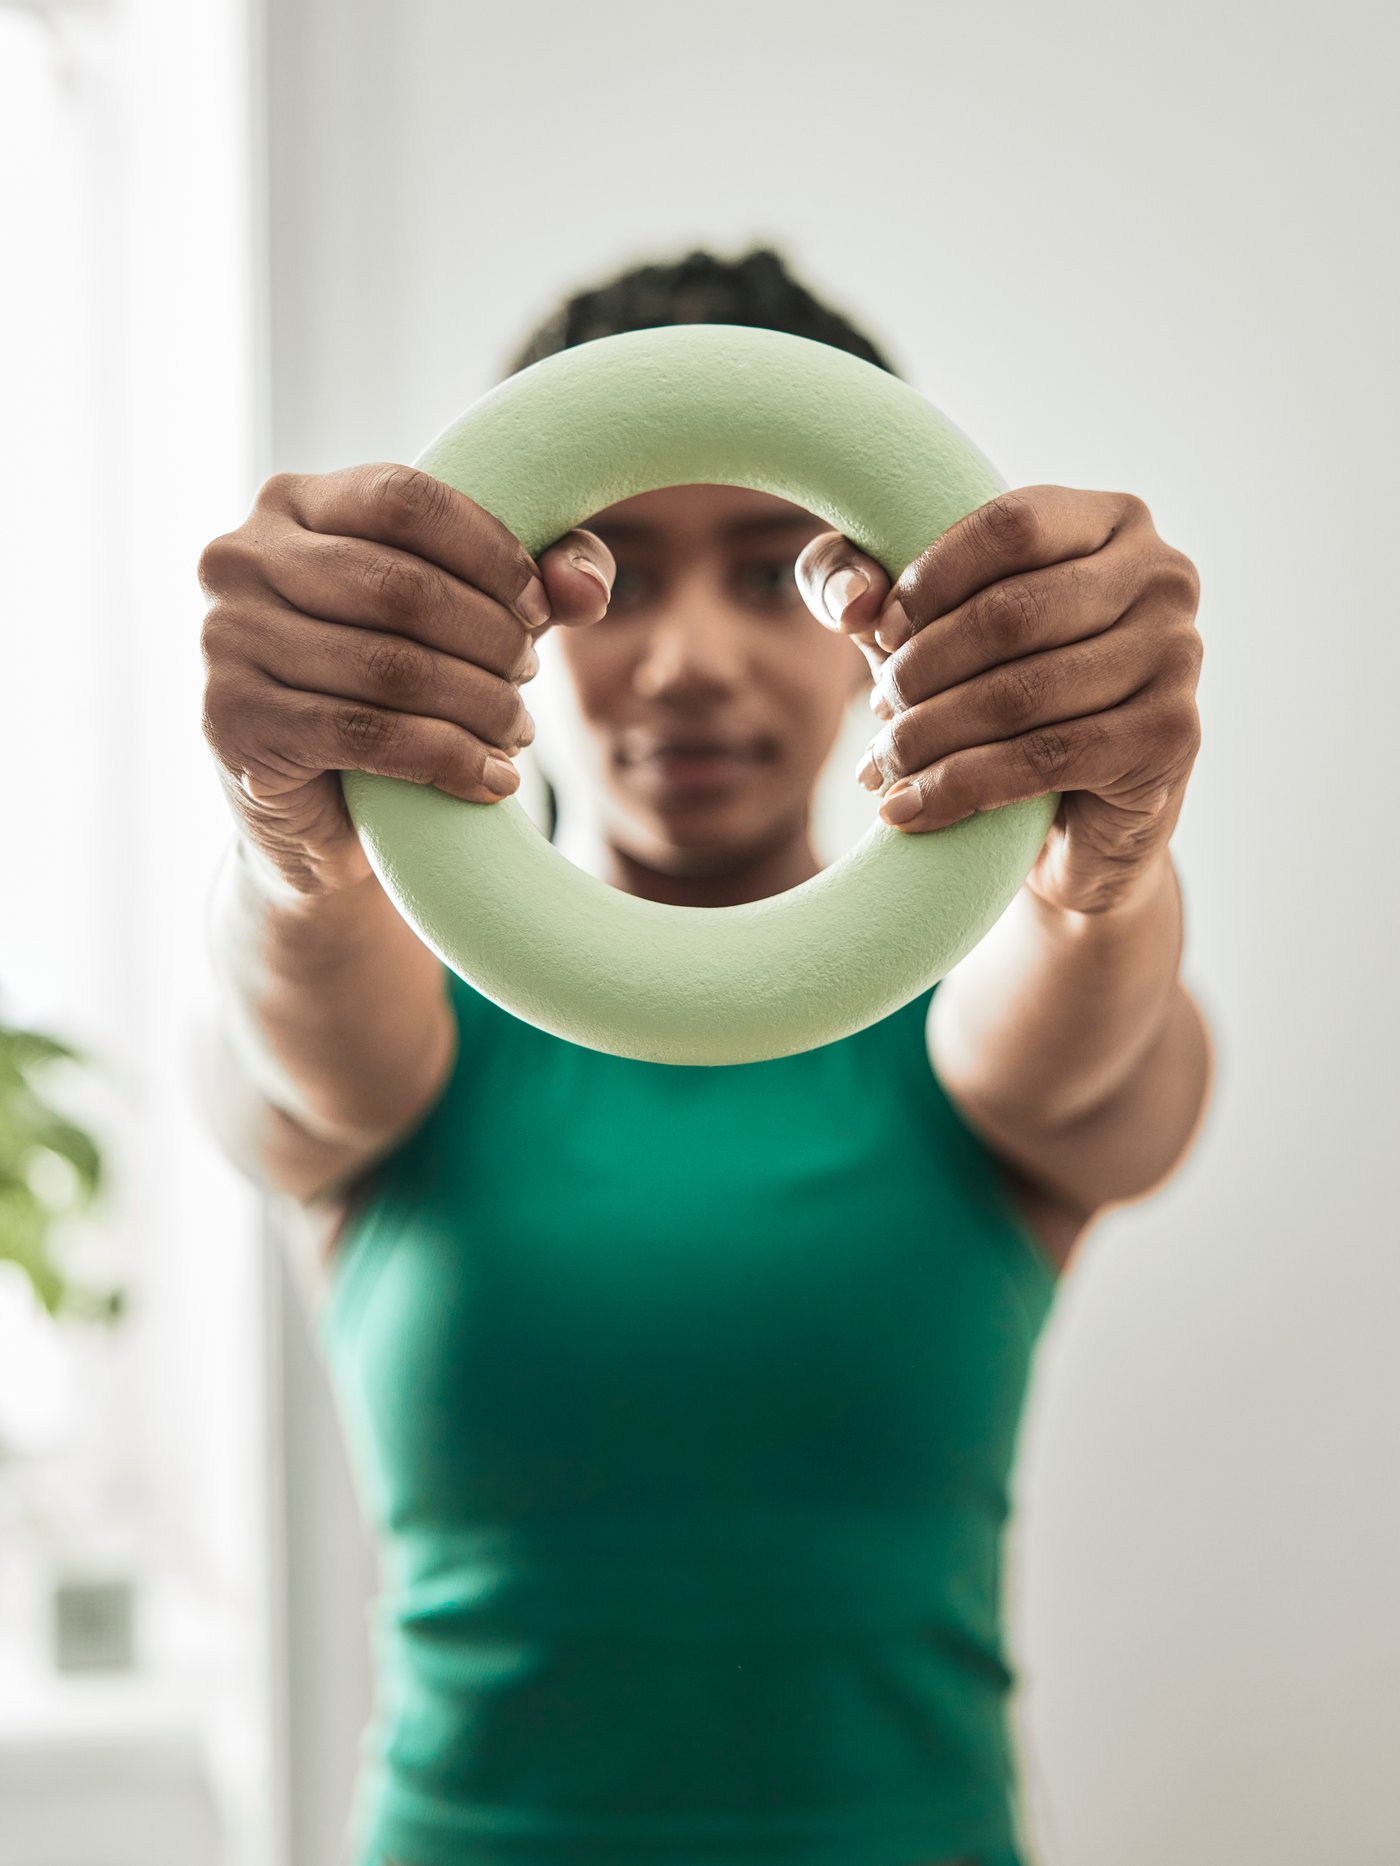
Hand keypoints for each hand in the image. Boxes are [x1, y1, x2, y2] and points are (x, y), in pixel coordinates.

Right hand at [199, 463, 613, 898]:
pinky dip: (448, 760)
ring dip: (479, 707)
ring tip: (515, 734)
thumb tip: (583, 589)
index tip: (539, 612)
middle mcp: (240, 557)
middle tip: (526, 682)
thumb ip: (540, 579)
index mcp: (292, 503)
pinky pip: (365, 734)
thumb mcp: (469, 616)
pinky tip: (490, 780)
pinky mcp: (232, 720)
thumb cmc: (394, 689)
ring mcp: (224, 639)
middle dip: (490, 640)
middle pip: (402, 586)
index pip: (405, 500)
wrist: (318, 809)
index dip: (491, 554)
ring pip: (389, 668)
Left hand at [795, 486, 1202, 915]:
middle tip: (877, 714)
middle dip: (920, 672)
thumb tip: (852, 604)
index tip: (878, 633)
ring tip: (881, 767)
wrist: (1074, 817)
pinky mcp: (1171, 737)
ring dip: (929, 738)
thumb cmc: (993, 694)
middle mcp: (1163, 576)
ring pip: (1020, 695)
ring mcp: (1177, 656)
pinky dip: (959, 787)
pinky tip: (907, 809)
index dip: (928, 580)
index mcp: (1111, 521)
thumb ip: (852, 577)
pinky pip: (1044, 759)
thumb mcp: (918, 624)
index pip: (1010, 526)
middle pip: (1008, 615)